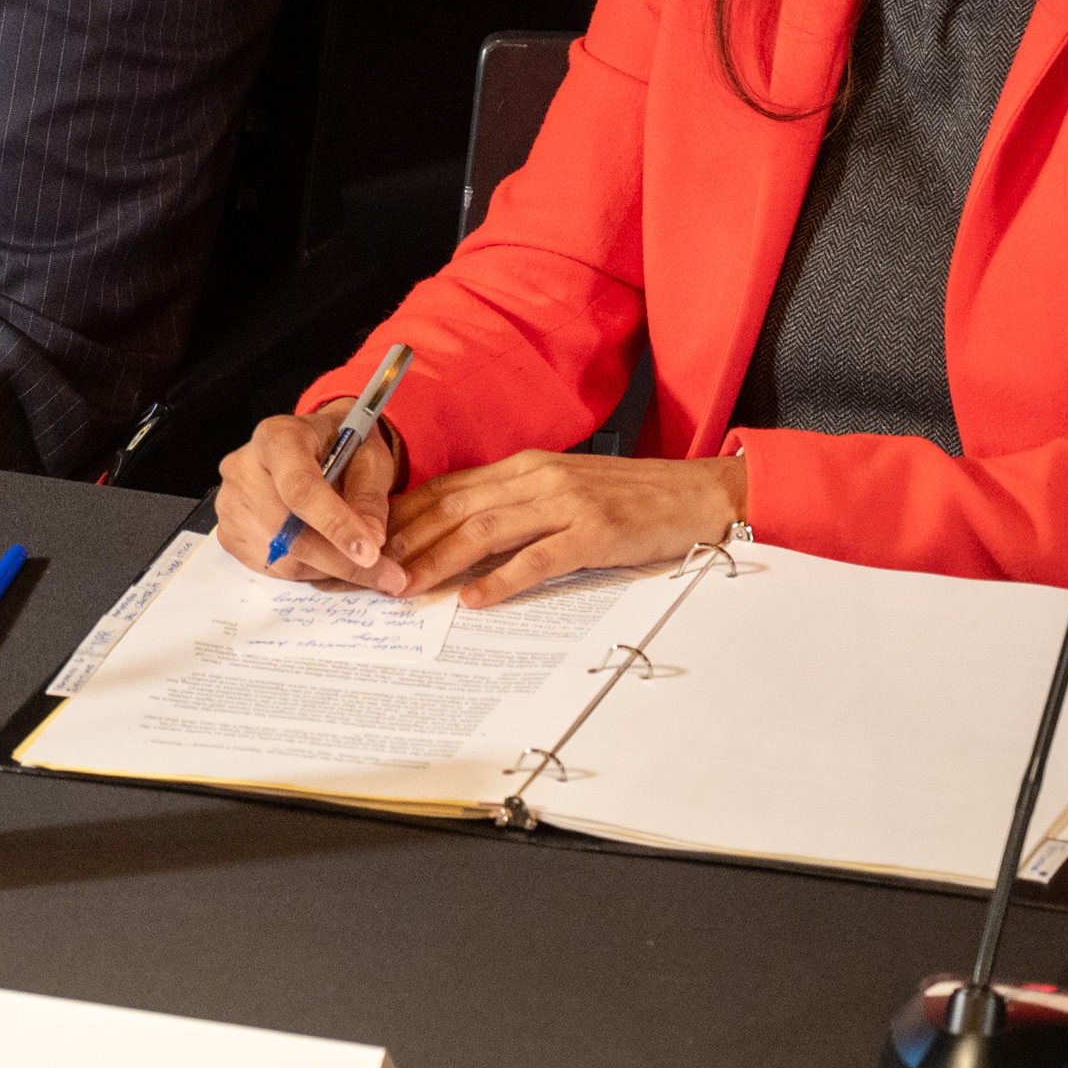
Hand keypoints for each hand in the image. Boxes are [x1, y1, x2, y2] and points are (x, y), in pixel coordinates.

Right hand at [214, 400, 405, 590]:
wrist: (315, 448)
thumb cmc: (343, 449)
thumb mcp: (369, 458)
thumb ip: (370, 497)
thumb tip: (371, 540)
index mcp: (277, 438)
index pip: (300, 486)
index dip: (335, 523)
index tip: (371, 552)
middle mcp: (242, 468)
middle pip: (289, 530)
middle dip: (340, 559)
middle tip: (387, 576)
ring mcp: (230, 503)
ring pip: (281, 556)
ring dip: (327, 568)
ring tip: (357, 560)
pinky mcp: (229, 532)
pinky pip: (271, 566)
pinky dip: (308, 571)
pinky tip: (327, 555)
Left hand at [380, 449, 750, 606]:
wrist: (700, 494)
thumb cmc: (630, 498)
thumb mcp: (562, 490)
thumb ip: (513, 506)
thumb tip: (459, 534)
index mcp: (523, 467)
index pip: (446, 489)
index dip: (402, 515)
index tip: (367, 541)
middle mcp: (536, 478)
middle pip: (453, 508)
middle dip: (405, 541)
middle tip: (370, 573)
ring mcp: (566, 504)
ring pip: (484, 530)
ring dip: (439, 560)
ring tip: (408, 587)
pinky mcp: (596, 533)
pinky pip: (539, 558)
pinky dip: (503, 580)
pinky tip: (476, 600)